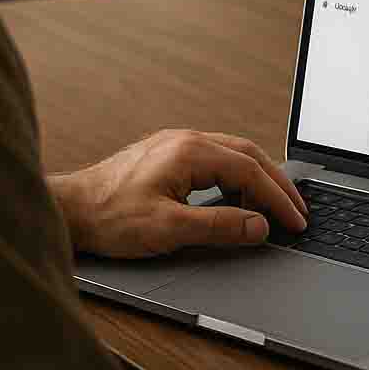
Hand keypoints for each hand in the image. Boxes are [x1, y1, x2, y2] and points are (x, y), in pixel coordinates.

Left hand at [47, 129, 307, 258]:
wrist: (69, 208)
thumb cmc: (109, 218)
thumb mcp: (168, 229)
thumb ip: (219, 226)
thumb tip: (259, 226)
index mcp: (190, 151)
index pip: (250, 171)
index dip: (278, 198)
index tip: (296, 221)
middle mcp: (187, 140)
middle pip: (249, 155)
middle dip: (278, 184)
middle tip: (298, 212)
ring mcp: (177, 144)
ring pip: (234, 154)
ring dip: (259, 179)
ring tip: (274, 207)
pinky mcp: (168, 154)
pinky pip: (216, 158)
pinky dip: (237, 177)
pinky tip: (238, 198)